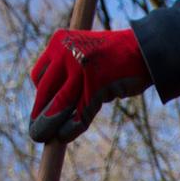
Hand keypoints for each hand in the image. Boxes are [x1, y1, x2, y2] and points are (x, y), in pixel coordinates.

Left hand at [27, 28, 150, 143]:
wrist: (144, 50)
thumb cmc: (114, 58)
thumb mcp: (84, 58)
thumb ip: (68, 74)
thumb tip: (49, 107)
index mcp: (59, 42)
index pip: (39, 76)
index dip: (40, 97)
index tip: (42, 110)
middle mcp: (66, 53)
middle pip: (46, 92)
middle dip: (40, 115)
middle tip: (35, 133)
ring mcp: (80, 69)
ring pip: (60, 104)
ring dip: (50, 125)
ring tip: (43, 138)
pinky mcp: (96, 85)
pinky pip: (79, 112)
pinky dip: (71, 128)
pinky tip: (65, 136)